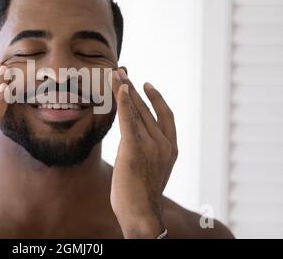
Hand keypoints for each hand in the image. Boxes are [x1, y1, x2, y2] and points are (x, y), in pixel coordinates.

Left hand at [110, 68, 177, 237]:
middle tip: (123, 71)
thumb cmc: (141, 198)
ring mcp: (151, 145)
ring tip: (116, 73)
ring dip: (125, 89)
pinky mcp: (135, 149)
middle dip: (134, 88)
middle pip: (147, 109)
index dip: (156, 98)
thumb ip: (144, 152)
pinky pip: (129, 119)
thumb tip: (130, 142)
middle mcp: (164, 144)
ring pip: (137, 110)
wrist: (142, 215)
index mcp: (171, 149)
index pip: (165, 116)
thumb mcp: (149, 171)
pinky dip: (124, 102)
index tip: (147, 84)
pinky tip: (119, 88)